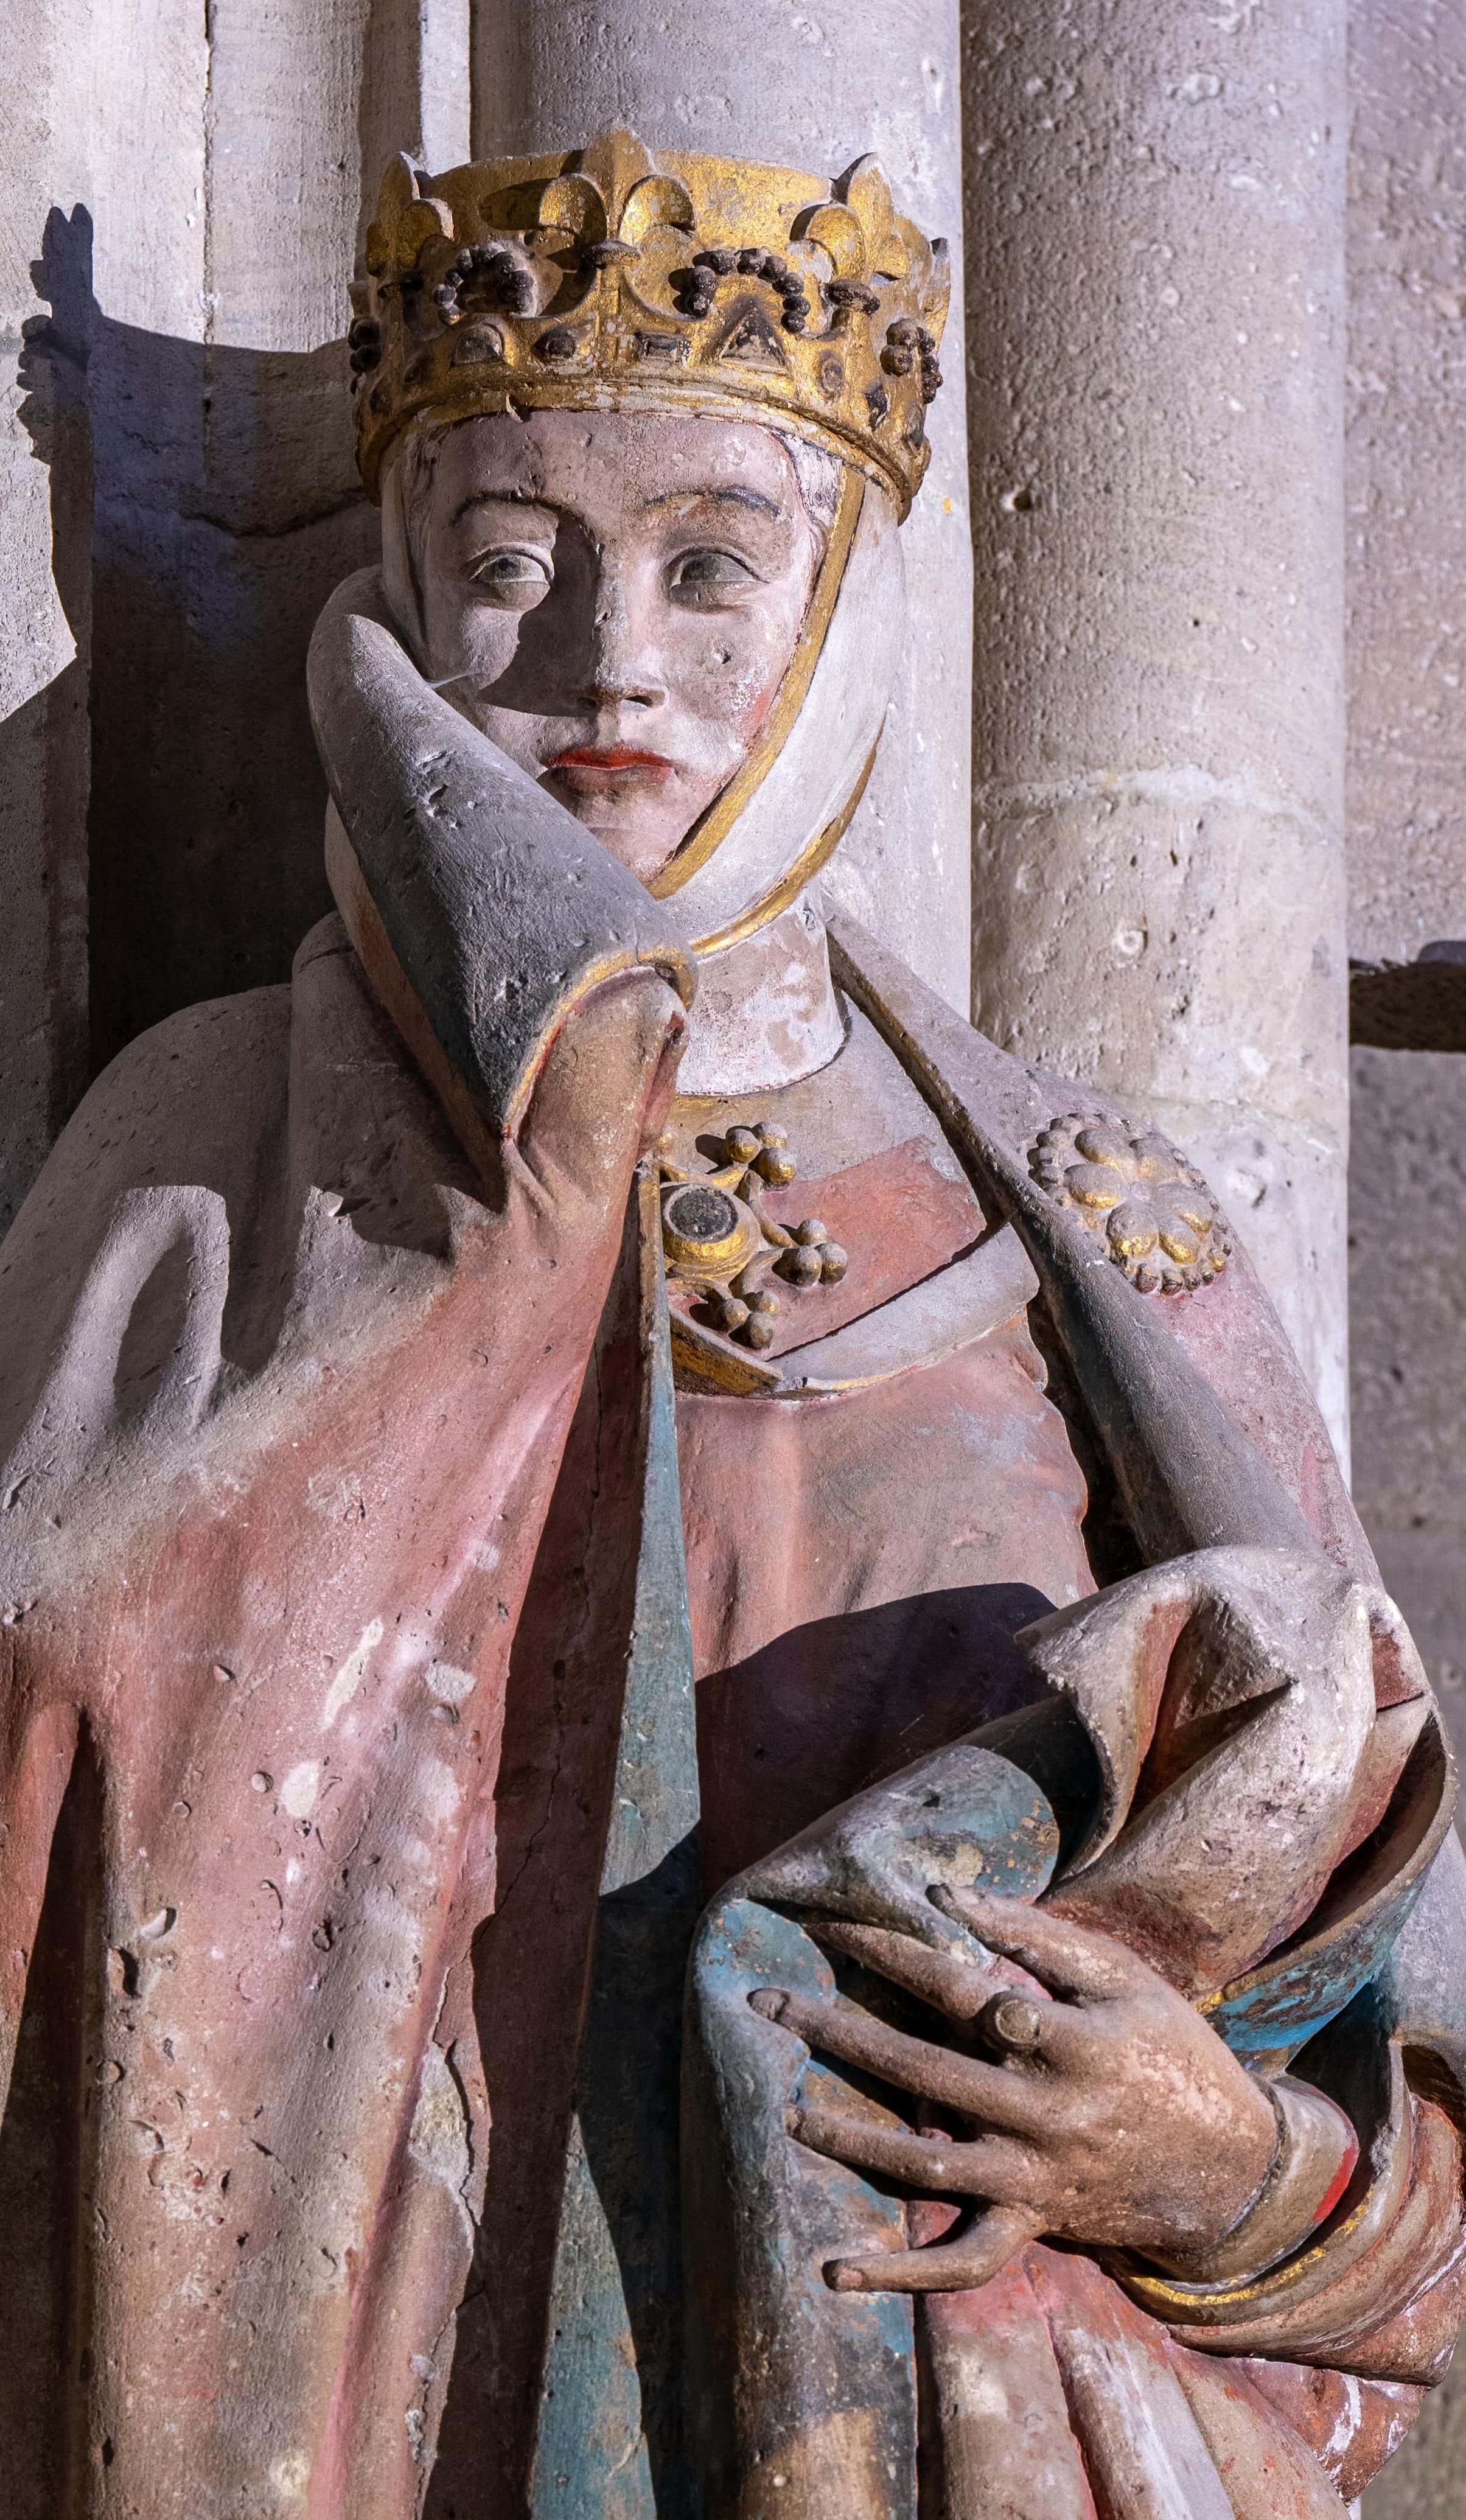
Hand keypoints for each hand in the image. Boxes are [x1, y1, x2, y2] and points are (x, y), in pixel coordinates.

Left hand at [748, 1886, 1277, 2293]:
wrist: (1235, 2168)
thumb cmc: (1170, 2049)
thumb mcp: (1121, 1976)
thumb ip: (1036, 1934)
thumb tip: (947, 1895)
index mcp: (1073, 2041)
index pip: (961, 1988)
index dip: (891, 1953)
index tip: (831, 1927)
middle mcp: (1048, 2113)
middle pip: (924, 2070)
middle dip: (838, 2032)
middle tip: (766, 2003)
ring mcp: (1036, 2177)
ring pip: (928, 2167)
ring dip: (852, 2141)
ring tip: (787, 2114)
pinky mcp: (1033, 2224)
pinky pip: (960, 2264)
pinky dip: (898, 2275)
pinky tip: (835, 2270)